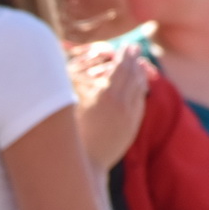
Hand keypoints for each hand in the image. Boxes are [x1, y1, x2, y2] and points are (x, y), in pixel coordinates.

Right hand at [73, 46, 148, 169]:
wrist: (82, 163)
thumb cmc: (68, 131)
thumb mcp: (70, 103)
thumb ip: (79, 82)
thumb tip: (82, 62)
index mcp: (105, 95)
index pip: (121, 67)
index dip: (125, 55)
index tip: (126, 46)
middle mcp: (121, 104)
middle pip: (133, 75)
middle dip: (134, 60)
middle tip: (134, 49)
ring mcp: (129, 117)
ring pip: (139, 89)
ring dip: (139, 74)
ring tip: (138, 65)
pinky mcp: (131, 127)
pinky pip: (139, 103)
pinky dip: (139, 91)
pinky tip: (138, 87)